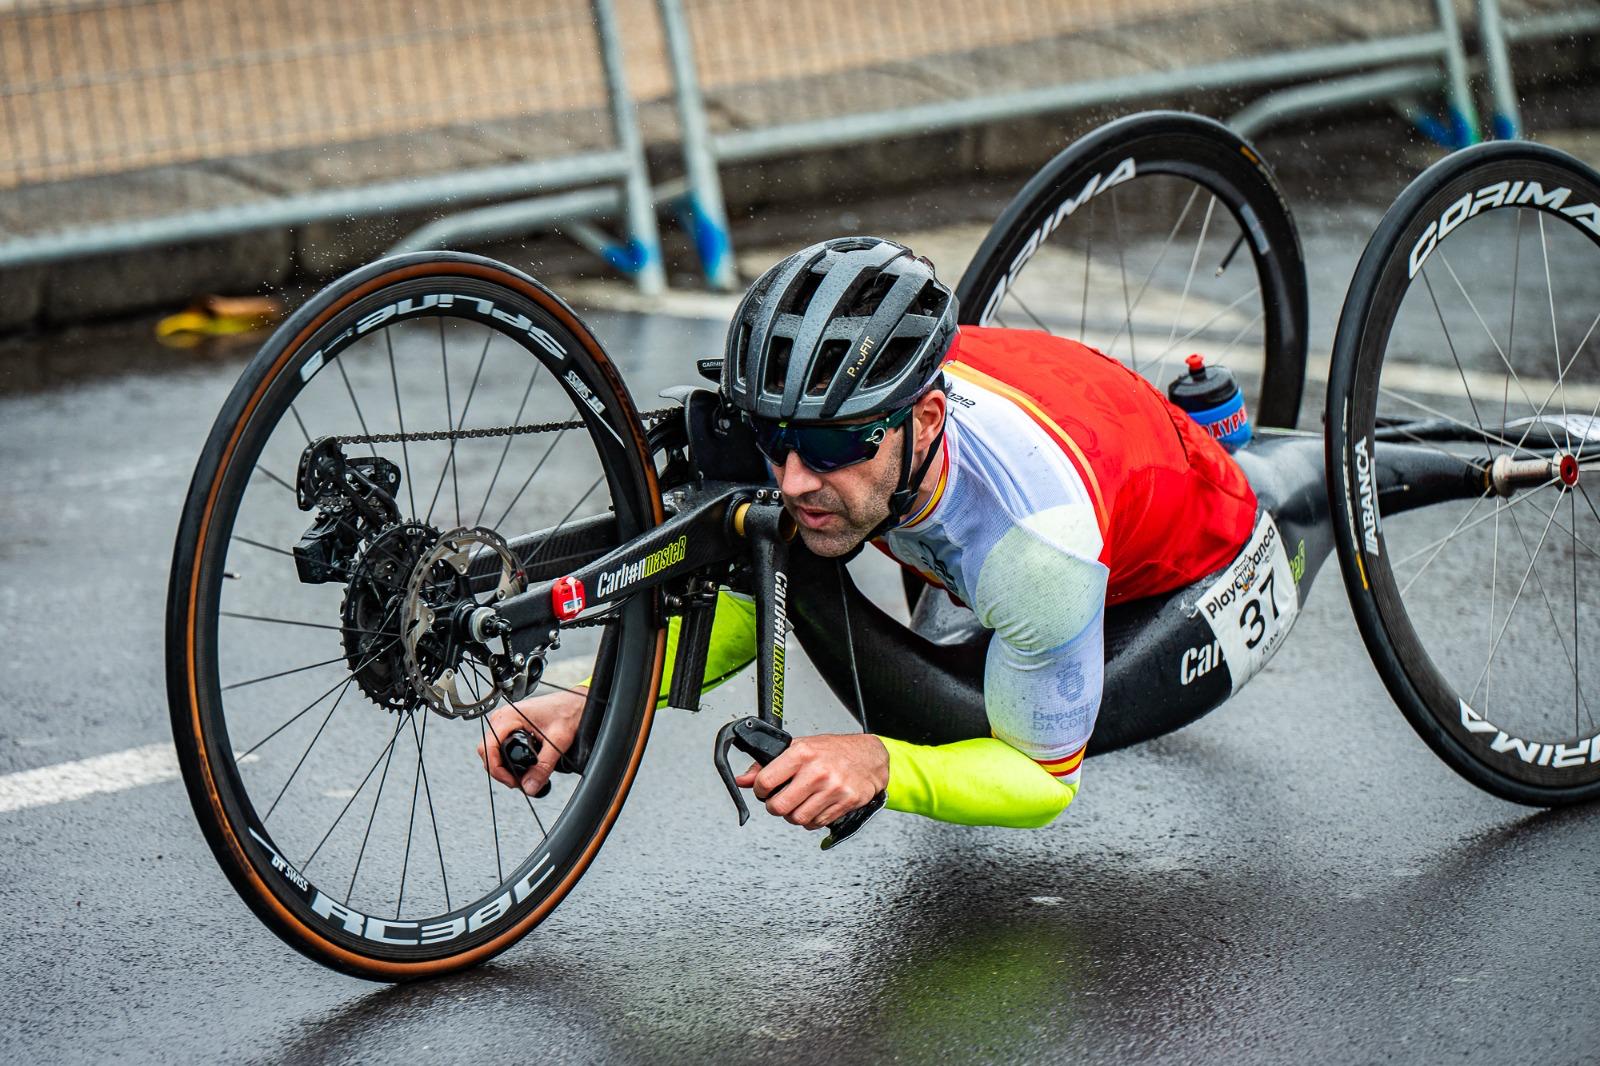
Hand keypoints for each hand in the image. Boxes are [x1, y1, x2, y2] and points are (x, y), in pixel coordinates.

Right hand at [477, 688, 585, 795]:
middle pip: (487, 752)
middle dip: (500, 772)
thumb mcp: (557, 741)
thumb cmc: (567, 712)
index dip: (497, 770)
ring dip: (503, 767)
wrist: (575, 703)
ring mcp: (505, 721)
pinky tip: (520, 766)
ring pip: (492, 750)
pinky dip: (507, 759)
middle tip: (518, 782)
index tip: (513, 782)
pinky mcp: (510, 725)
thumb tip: (530, 787)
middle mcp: (503, 717)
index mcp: (509, 717)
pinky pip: (499, 746)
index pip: (488, 748)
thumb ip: (543, 766)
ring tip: (520, 777)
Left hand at [734, 733, 887, 829]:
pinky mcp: (845, 802)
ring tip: (800, 802)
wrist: (869, 757)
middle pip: (779, 807)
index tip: (763, 790)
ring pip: (797, 819)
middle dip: (775, 807)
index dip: (759, 790)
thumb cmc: (833, 751)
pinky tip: (816, 805)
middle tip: (779, 801)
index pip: (765, 781)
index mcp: (802, 753)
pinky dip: (812, 820)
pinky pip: (816, 823)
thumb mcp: (799, 747)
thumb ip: (768, 764)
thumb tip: (743, 780)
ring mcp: (832, 788)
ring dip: (794, 815)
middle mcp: (817, 771)